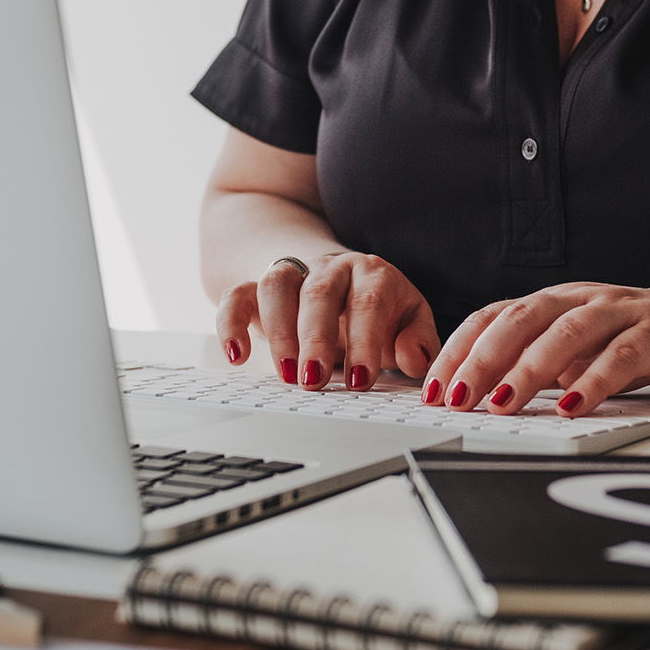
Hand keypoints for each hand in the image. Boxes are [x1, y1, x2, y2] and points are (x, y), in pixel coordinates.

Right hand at [215, 252, 439, 390]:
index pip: (368, 303)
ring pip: (277, 286)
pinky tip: (236, 356)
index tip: (361, 380)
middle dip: (316, 339)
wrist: (333, 273)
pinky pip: (237, 295)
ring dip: (278, 331)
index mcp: (372, 274)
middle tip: (315, 381)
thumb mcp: (406, 319)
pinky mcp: (257, 288)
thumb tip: (415, 360)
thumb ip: (418, 340)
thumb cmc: (375, 307)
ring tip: (286, 375)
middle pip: (319, 294)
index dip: (364, 341)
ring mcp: (293, 274)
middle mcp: (330, 268)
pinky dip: (231, 322)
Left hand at [422, 282, 649, 415]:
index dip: (460, 349)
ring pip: (566, 334)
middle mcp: (581, 299)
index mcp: (555, 302)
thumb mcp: (579, 350)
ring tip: (503, 404)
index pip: (494, 316)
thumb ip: (538, 364)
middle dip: (482, 360)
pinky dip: (594, 381)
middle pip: (521, 320)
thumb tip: (480, 396)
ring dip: (529, 371)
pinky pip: (622, 354)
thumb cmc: (638, 340)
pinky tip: (573, 406)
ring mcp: (620, 311)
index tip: (434, 387)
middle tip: (456, 399)